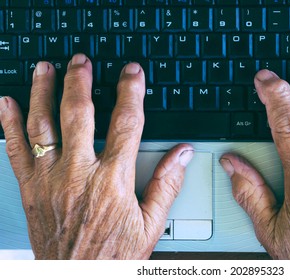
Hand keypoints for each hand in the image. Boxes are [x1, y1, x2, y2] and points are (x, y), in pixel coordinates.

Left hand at [0, 54, 192, 258]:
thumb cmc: (113, 256)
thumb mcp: (150, 224)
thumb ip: (167, 184)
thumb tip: (182, 154)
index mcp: (113, 180)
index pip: (126, 123)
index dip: (130, 92)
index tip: (131, 73)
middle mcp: (79, 174)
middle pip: (78, 114)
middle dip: (81, 81)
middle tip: (81, 61)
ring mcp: (50, 180)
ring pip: (43, 124)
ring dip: (43, 91)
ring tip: (45, 68)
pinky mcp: (30, 190)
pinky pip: (15, 150)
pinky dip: (9, 123)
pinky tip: (6, 102)